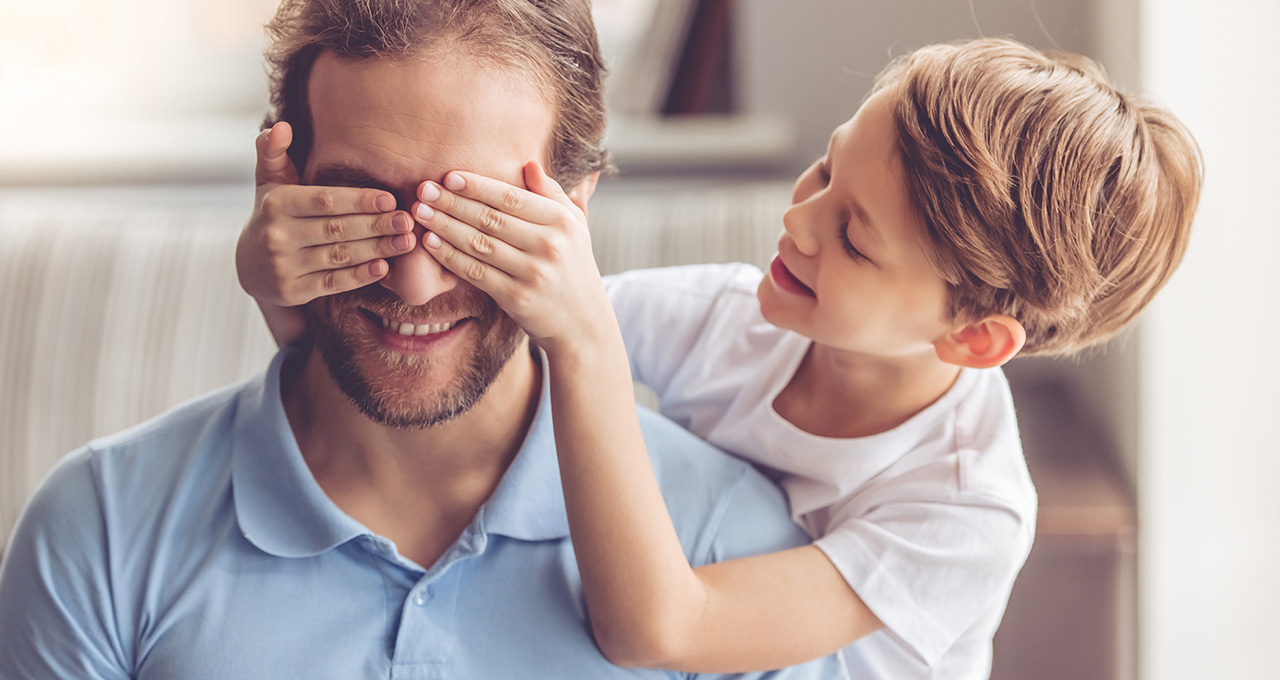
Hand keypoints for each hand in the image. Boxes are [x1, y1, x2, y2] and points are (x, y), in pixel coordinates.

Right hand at [236, 121, 415, 307]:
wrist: (248, 266)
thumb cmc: (271, 214)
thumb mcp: (268, 182)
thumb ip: (273, 152)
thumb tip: (281, 126)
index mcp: (276, 204)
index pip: (324, 201)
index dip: (359, 201)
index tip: (391, 199)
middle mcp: (277, 235)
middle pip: (336, 229)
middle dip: (376, 225)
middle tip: (408, 221)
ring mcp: (284, 266)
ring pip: (339, 256)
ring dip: (376, 249)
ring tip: (406, 242)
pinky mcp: (292, 292)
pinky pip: (332, 283)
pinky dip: (360, 275)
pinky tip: (384, 267)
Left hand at [414, 161, 614, 355]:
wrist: (582, 322)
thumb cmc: (572, 266)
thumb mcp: (575, 226)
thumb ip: (552, 194)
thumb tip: (528, 164)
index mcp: (563, 221)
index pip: (512, 198)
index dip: (478, 186)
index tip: (449, 177)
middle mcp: (550, 245)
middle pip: (491, 218)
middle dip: (452, 202)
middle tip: (423, 189)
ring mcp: (533, 273)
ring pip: (479, 244)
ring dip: (445, 226)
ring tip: (421, 212)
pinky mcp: (518, 298)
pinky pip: (476, 273)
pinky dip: (451, 257)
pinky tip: (431, 243)